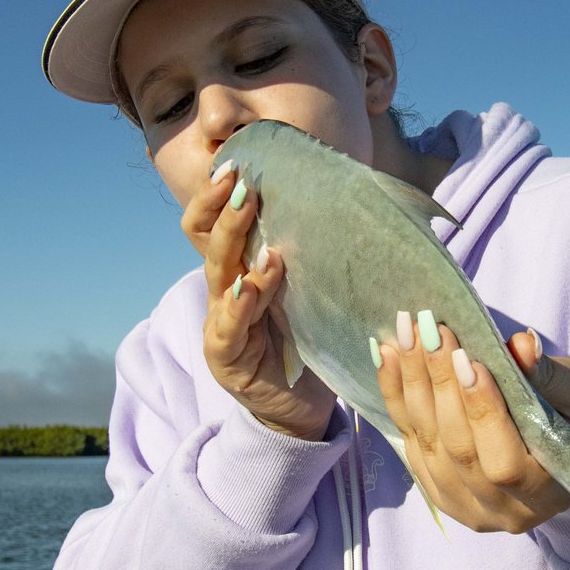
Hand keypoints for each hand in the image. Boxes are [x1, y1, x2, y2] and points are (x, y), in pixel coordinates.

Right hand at [185, 165, 335, 439]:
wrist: (304, 405)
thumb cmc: (311, 340)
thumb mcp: (312, 290)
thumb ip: (315, 253)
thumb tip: (358, 199)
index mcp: (241, 269)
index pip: (211, 223)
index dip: (215, 194)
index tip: (236, 164)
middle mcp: (224, 291)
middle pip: (211, 241)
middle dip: (225, 210)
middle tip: (243, 183)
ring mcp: (220, 324)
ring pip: (218, 277)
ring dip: (235, 248)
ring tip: (256, 225)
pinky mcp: (225, 358)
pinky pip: (224, 329)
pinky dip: (236, 307)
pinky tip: (246, 290)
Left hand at [375, 315, 569, 532]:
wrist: (553, 452)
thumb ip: (551, 375)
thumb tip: (521, 346)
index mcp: (546, 493)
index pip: (504, 460)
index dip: (482, 409)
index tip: (465, 356)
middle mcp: (502, 510)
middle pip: (458, 448)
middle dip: (439, 383)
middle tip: (426, 328)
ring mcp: (464, 506)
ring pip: (427, 444)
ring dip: (411, 384)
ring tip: (403, 334)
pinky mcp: (437, 492)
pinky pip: (409, 442)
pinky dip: (396, 397)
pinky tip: (389, 356)